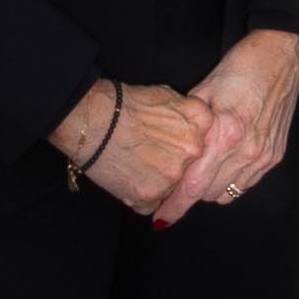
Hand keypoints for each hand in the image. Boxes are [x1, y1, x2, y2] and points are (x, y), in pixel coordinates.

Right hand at [69, 81, 208, 210]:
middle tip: (152, 153)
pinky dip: (142, 195)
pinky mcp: (150, 197)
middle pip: (191, 168)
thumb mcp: (167, 95)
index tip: (174, 143)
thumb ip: (189, 112)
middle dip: (174, 164)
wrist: (92, 120)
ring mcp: (172, 177)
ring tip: (138, 164)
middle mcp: (192, 152)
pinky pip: (153, 204)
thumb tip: (198, 126)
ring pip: (173, 188)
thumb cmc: (124, 105)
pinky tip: (129, 177)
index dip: (187, 144)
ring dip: (159, 182)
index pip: (207, 142)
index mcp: (199, 124)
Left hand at [158, 30, 298, 218]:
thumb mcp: (204, 89)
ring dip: (209, 189)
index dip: (174, 206)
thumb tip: (167, 148)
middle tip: (173, 186)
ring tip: (198, 174)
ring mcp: (263, 156)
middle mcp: (246, 151)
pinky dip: (230, 182)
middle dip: (188, 195)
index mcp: (225, 134)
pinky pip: (246, 184)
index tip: (159, 219)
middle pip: (208, 195)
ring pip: (227, 194)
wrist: (282, 55)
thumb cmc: (242, 67)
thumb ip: (186, 123)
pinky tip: (221, 166)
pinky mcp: (275, 156)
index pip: (193, 186)